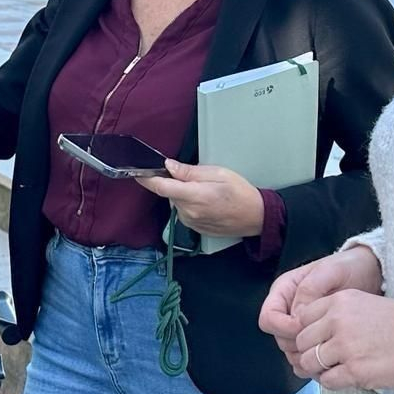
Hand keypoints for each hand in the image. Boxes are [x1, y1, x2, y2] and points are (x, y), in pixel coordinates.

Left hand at [135, 160, 263, 237]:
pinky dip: (190, 204)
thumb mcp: (218, 173)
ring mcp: (191, 222)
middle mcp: (188, 212)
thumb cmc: (241, 192)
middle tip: (196, 177)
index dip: (146, 179)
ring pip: (177, 202)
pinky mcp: (194, 227)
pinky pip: (184, 211)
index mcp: (194, 196)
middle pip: (169, 193)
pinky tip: (207, 202)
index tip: (137, 172)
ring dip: (184, 194)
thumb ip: (190, 172)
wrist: (256, 217)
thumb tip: (169, 167)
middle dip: (175, 183)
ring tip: (207, 191)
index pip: (161, 187)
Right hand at [258, 245, 382, 367]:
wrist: (370, 273)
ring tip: (328, 355)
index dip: (283, 327)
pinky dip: (316, 361)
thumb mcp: (330, 270)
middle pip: (279, 338)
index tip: (304, 328)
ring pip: (291, 350)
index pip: (268, 318)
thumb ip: (310, 289)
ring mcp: (301, 324)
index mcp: (284, 290)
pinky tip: (331, 360)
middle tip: (321, 344)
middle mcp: (288, 309)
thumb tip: (297, 315)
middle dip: (297, 345)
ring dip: (307, 356)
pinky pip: (307, 355)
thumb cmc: (349, 267)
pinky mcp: (316, 336)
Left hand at [290, 290, 393, 390]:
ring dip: (317, 369)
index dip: (305, 331)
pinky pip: (326, 381)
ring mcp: (345, 346)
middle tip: (321, 359)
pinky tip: (345, 378)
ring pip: (309, 362)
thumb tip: (310, 335)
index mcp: (340, 301)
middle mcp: (338, 320)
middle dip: (308, 352)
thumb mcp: (364, 304)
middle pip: (301, 341)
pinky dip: (332, 382)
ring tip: (332, 370)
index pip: (301, 317)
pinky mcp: (354, 371)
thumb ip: (335, 315)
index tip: (315, 340)